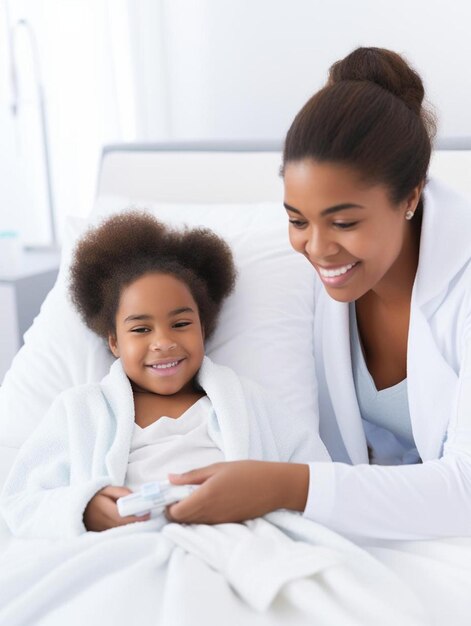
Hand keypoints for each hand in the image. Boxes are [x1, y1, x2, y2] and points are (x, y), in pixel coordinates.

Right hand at [83, 486, 150, 531]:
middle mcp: (101, 522)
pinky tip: (132, 525)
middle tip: (148, 517)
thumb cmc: (96, 496)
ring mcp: (100, 530)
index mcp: (103, 509)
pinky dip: (125, 531)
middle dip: (137, 523)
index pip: (121, 516)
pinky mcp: (101, 535)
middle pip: (123, 526)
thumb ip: (122, 492)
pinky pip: (116, 535)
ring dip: (132, 527)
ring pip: (120, 532)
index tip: (147, 514)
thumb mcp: (108, 489)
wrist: (80, 506)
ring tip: (142, 520)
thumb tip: (137, 497)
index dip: (135, 517)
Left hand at [166, 461, 308, 524]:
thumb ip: (192, 476)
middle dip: (175, 510)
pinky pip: (206, 524)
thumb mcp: (217, 468)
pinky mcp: (227, 524)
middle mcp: (210, 513)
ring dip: (188, 514)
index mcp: (205, 496)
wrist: (274, 486)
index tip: (169, 495)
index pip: (175, 512)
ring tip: (193, 497)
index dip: (168, 506)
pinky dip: (200, 517)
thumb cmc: (247, 472)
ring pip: (193, 524)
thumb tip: (170, 478)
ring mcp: (219, 521)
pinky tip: (207, 503)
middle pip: (182, 521)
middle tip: (178, 495)